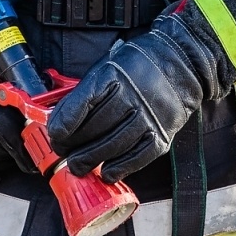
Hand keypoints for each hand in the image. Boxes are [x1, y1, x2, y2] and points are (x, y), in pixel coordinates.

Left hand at [46, 10, 224, 182]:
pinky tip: (106, 172)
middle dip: (74, 145)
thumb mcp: (108, 65)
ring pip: (114, 145)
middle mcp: (132, 94)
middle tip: (63, 153)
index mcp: (114, 74)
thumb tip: (60, 119)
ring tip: (78, 166)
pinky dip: (119, 167)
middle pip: (96, 127)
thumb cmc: (137, 66)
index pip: (82, 104)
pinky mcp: (162, 133)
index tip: (55, 136)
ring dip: (92, 159)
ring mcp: (149, 116)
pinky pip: (138, 157)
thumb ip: (87, 91)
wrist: (181, 62)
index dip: (64, 124)